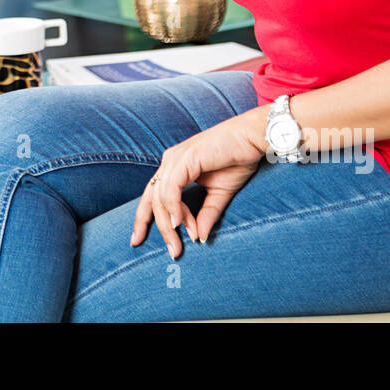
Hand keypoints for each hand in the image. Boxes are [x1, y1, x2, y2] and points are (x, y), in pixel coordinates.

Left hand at [130, 112, 266, 257]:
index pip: (151, 196)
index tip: (137, 241)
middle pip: (152, 200)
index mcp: (174, 167)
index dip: (142, 219)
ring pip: (160, 197)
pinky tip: (180, 223)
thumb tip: (198, 237)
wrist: (252, 138)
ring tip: (182, 241)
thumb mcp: (220, 194)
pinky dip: (174, 207)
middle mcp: (170, 161)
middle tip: (172, 251)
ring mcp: (175, 158)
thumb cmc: (237, 160)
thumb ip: (207, 214)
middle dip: (158, 228)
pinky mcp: (185, 158)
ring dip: (170, 223)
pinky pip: (171, 188)